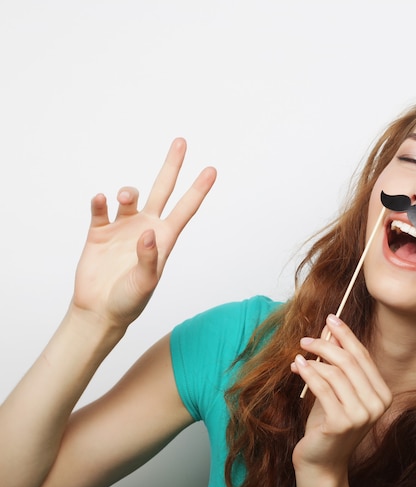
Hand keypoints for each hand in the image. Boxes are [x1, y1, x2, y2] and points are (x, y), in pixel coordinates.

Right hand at [71, 138, 215, 329]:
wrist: (100, 311)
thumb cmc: (130, 300)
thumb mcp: (146, 282)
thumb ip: (150, 258)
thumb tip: (147, 233)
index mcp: (164, 238)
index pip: (185, 209)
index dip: (198, 189)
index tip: (212, 170)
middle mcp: (146, 227)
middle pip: (161, 189)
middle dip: (171, 166)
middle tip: (181, 142)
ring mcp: (122, 228)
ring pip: (129, 197)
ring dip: (127, 192)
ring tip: (124, 198)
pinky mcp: (99, 232)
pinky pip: (100, 208)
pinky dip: (100, 202)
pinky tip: (101, 200)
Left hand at [290, 315, 391, 475]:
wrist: (321, 463)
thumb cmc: (328, 425)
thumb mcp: (335, 391)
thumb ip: (336, 363)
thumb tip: (330, 330)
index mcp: (382, 394)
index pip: (363, 356)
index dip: (346, 335)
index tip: (331, 318)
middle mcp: (377, 404)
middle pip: (350, 361)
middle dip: (326, 344)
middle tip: (306, 339)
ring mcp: (361, 415)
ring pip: (335, 372)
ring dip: (314, 358)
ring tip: (299, 355)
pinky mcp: (341, 423)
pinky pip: (322, 387)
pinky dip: (308, 372)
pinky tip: (297, 365)